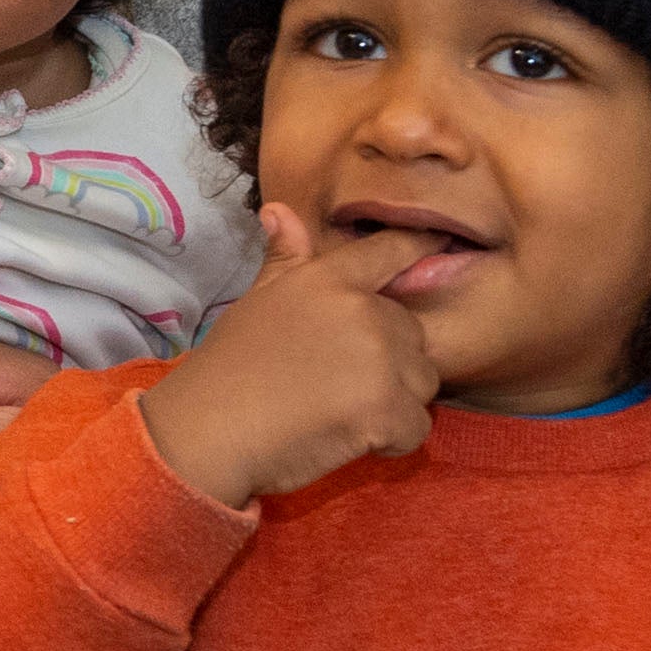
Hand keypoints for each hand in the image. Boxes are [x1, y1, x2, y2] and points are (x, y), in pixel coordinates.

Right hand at [133, 207, 443, 511]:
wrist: (211, 430)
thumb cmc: (228, 367)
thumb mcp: (255, 301)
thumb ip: (283, 260)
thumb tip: (279, 210)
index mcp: (330, 280)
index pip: (391, 252)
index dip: (419, 249)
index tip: (439, 245)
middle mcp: (363, 312)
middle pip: (414, 334)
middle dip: (390, 361)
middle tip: (339, 385)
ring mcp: (379, 361)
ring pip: (422, 382)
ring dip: (395, 402)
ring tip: (344, 413)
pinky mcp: (387, 410)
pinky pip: (416, 427)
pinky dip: (392, 440)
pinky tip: (351, 438)